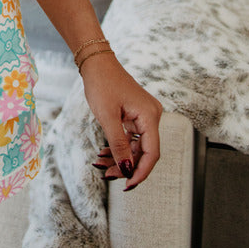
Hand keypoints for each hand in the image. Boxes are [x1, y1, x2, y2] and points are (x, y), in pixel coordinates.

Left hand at [81, 53, 162, 189]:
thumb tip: (126, 169)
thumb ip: (119, 145)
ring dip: (120, 157)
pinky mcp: (136, 115)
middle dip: (126, 166)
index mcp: (150, 116)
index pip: (152, 153)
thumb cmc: (102, 83)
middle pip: (144, 152)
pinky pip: (131, 137)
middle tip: (107, 175)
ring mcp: (144, 116)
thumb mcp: (107, 117)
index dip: (141, 172)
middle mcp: (152, 117)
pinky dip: (119, 147)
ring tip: (100, 164)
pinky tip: (105, 153)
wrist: (96, 62)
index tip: (127, 185)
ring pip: (136, 146)